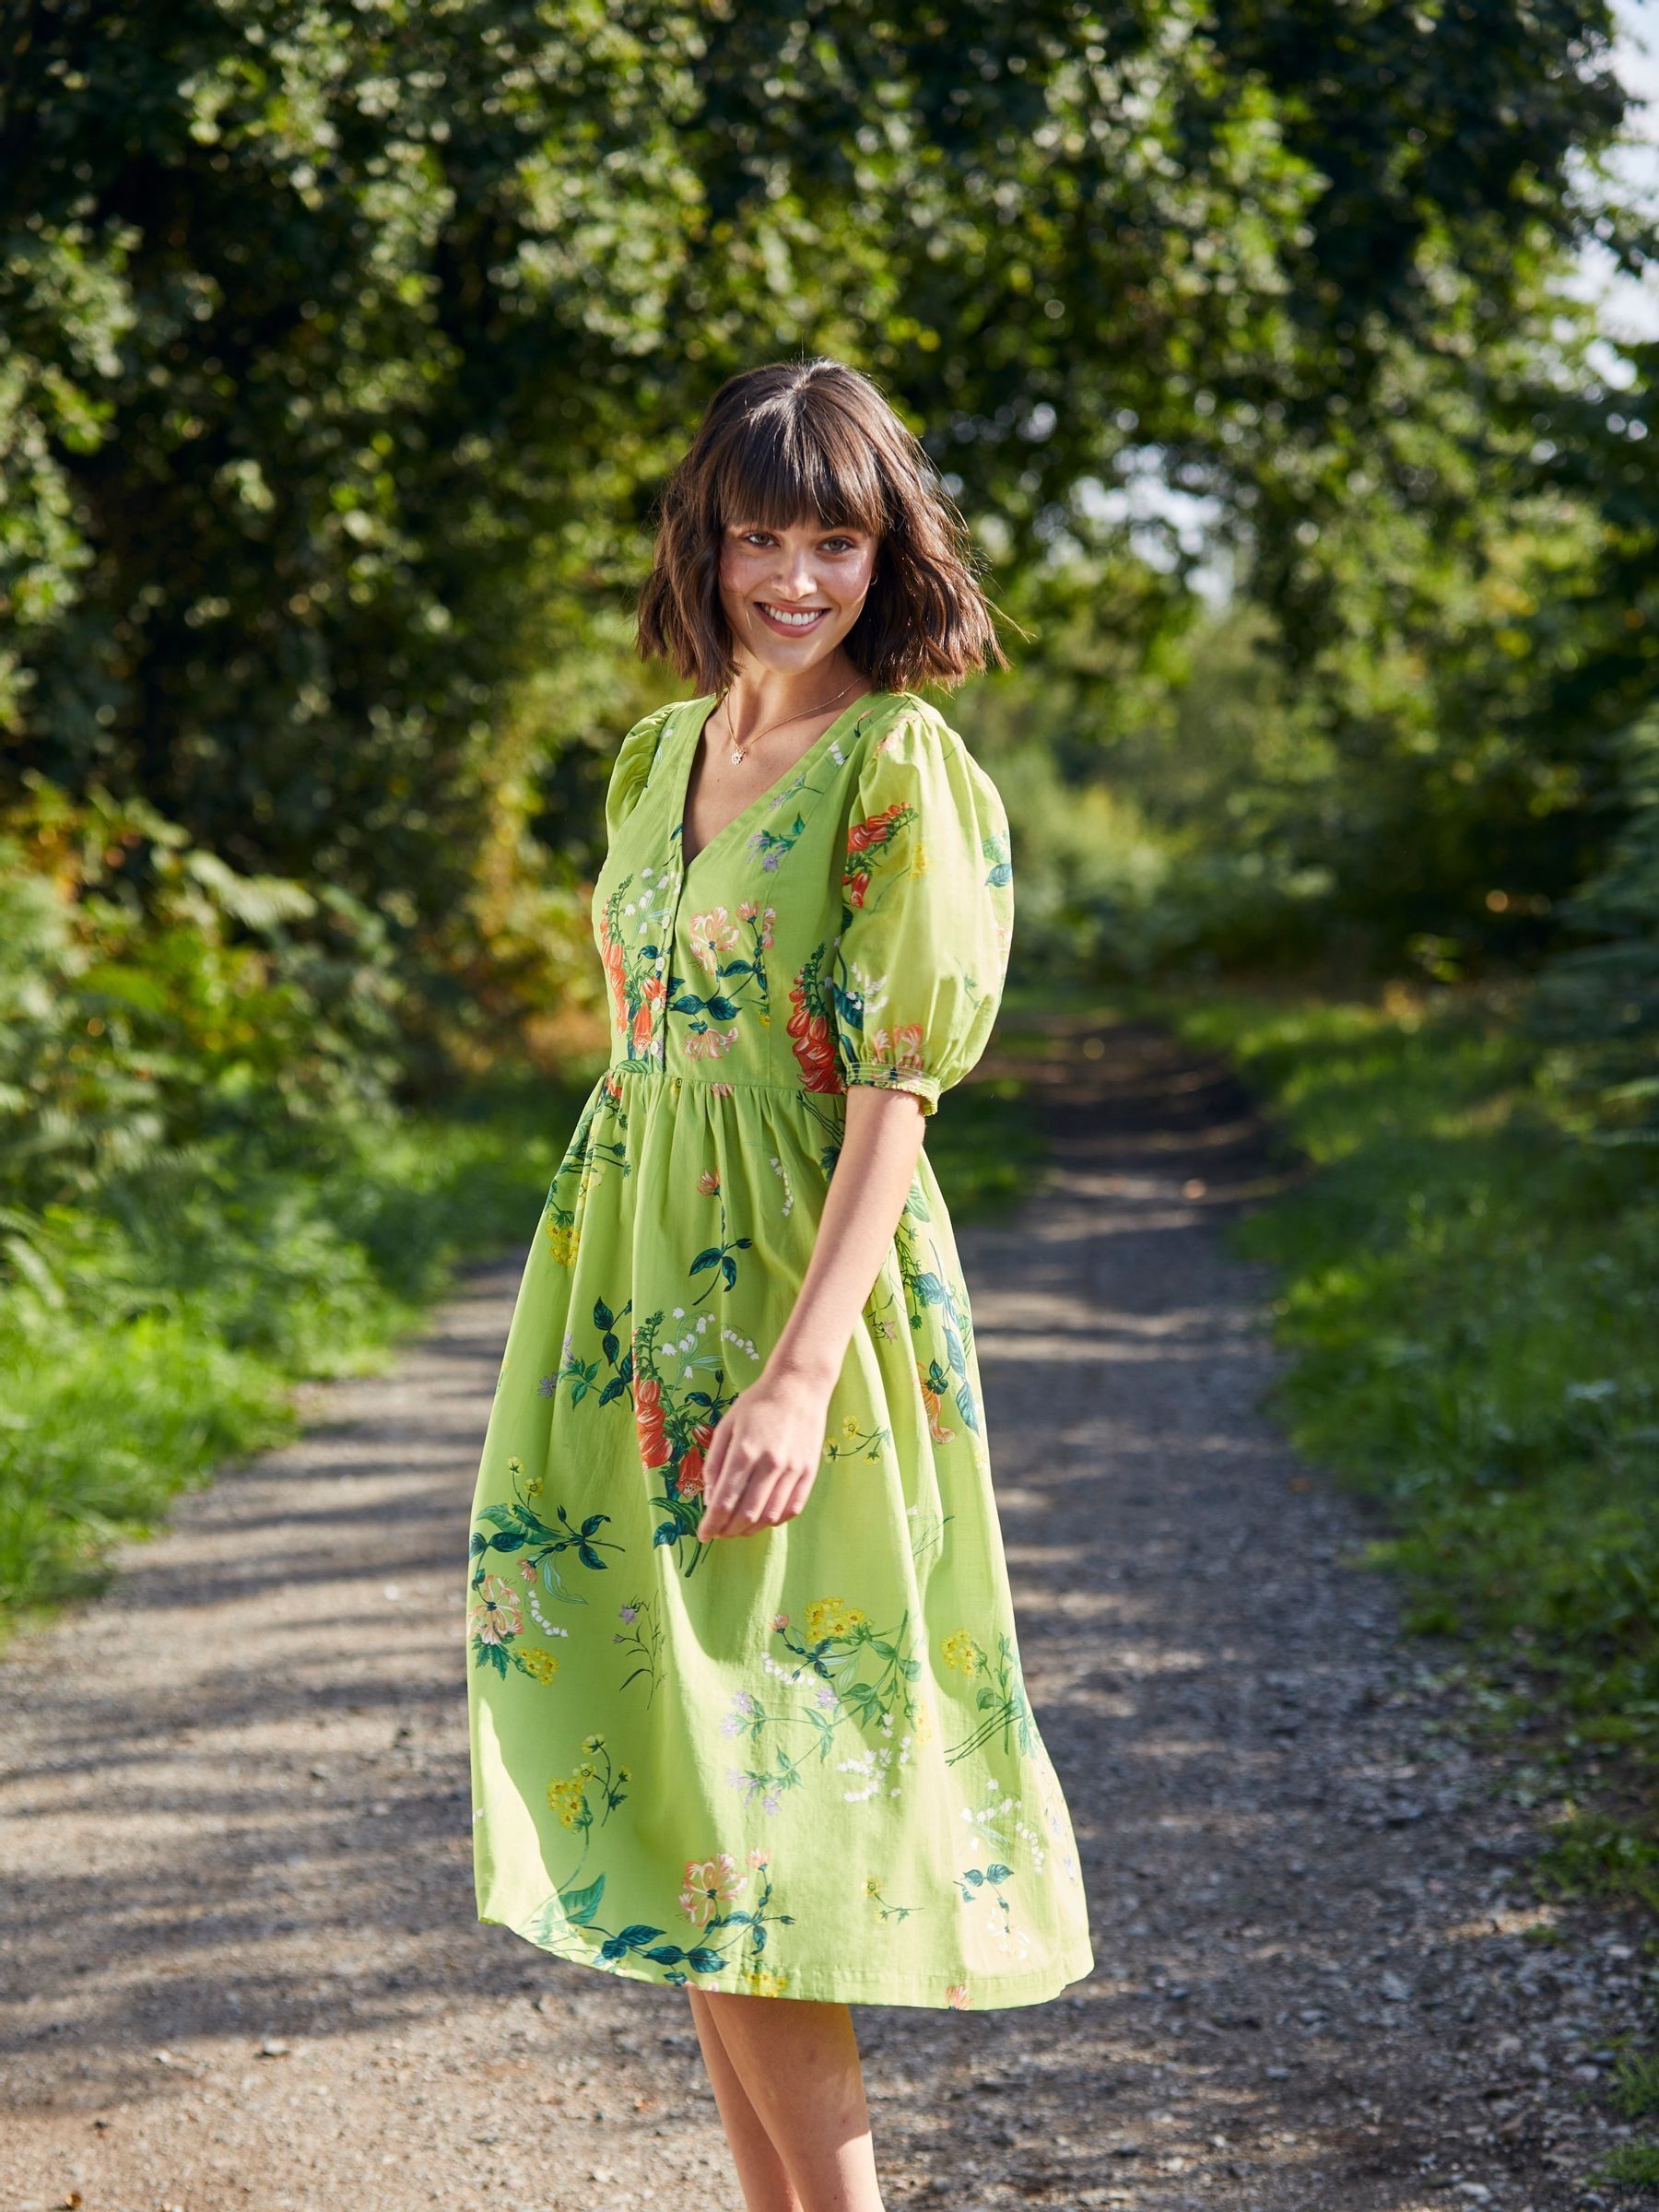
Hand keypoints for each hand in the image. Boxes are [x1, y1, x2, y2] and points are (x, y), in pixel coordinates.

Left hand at [695, 1365, 833, 1540]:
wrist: (799, 1386)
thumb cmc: (757, 1404)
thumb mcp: (726, 1426)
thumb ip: (715, 1463)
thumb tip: (709, 1498)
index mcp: (744, 1451)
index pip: (724, 1500)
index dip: (711, 1523)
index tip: (703, 1534)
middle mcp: (770, 1464)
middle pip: (746, 1514)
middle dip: (728, 1530)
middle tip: (718, 1533)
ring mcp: (793, 1470)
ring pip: (769, 1516)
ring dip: (750, 1529)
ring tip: (738, 1529)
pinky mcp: (809, 1472)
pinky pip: (792, 1508)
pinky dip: (775, 1520)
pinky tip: (763, 1518)